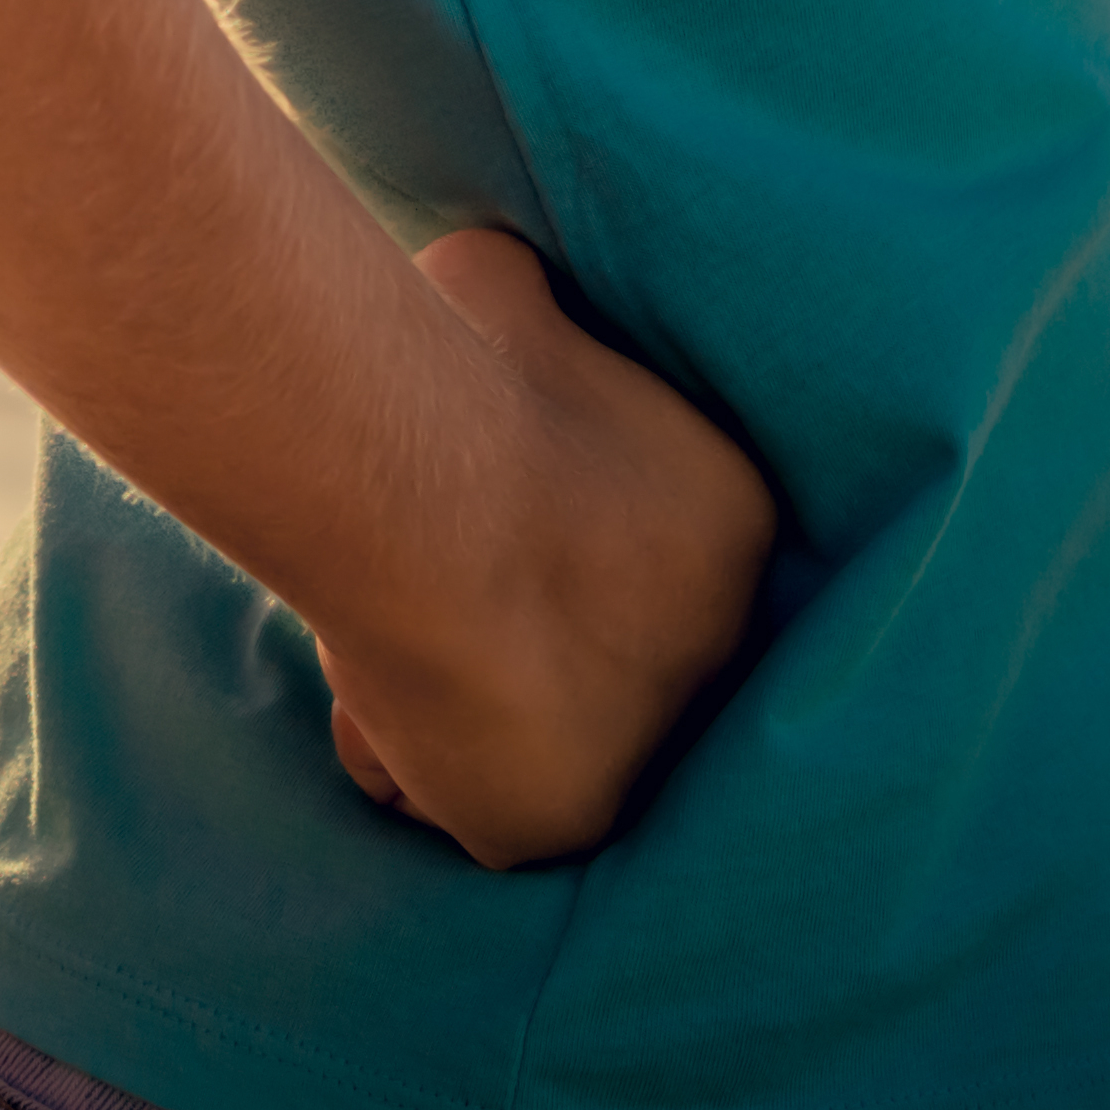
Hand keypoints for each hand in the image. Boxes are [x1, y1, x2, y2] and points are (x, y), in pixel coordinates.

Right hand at [303, 229, 780, 867]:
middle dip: (516, 641)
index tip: (481, 521)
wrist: (440, 496)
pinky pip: (462, 805)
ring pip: (525, 740)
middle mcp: (721, 654)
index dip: (553, 548)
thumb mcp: (500, 283)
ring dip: (450, 704)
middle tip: (427, 589)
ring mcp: (647, 756)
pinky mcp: (560, 831)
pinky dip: (403, 754)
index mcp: (733, 521)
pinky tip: (376, 693)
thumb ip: (518, 309)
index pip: (650, 559)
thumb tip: (495, 279)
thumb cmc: (470, 374)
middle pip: (599, 665)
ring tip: (385, 640)